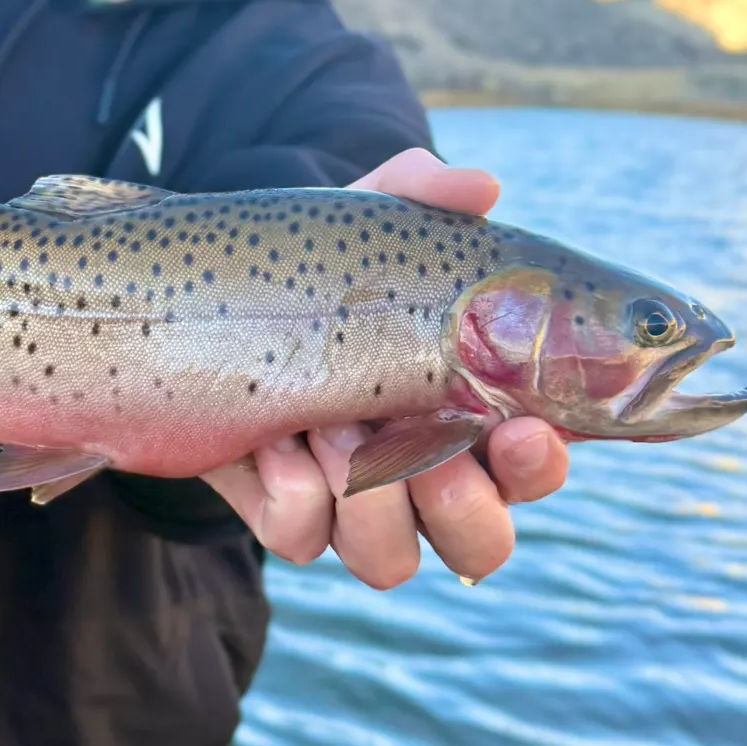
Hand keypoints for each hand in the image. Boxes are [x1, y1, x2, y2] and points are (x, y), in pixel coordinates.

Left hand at [202, 148, 569, 586]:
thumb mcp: (364, 224)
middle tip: (428, 454)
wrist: (208, 289)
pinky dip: (294, 496)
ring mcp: (346, 498)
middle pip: (478, 541)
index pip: (530, 466)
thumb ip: (423, 194)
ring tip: (333, 427)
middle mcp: (416, 470)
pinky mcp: (278, 507)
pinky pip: (302, 537)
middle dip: (461, 508)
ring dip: (370, 502)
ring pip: (391, 559)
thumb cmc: (316, 262)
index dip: (538, 465)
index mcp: (461, 408)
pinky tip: (272, 440)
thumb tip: (482, 186)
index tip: (525, 430)